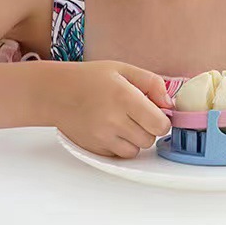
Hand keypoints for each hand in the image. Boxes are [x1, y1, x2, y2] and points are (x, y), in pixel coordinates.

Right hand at [53, 60, 171, 158]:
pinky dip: (121, 145)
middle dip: (149, 128)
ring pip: (137, 150)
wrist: (55, 93)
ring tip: (123, 121)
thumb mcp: (123, 69)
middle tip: (137, 114)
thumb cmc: (90, 78)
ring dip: (136, 138)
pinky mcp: (95, 149)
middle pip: (150, 139)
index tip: (156, 111)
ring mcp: (103, 137)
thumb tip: (169, 104)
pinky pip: (120, 155)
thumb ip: (152, 83)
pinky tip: (112, 129)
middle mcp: (114, 120)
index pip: (160, 124)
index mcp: (124, 97)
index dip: (163, 119)